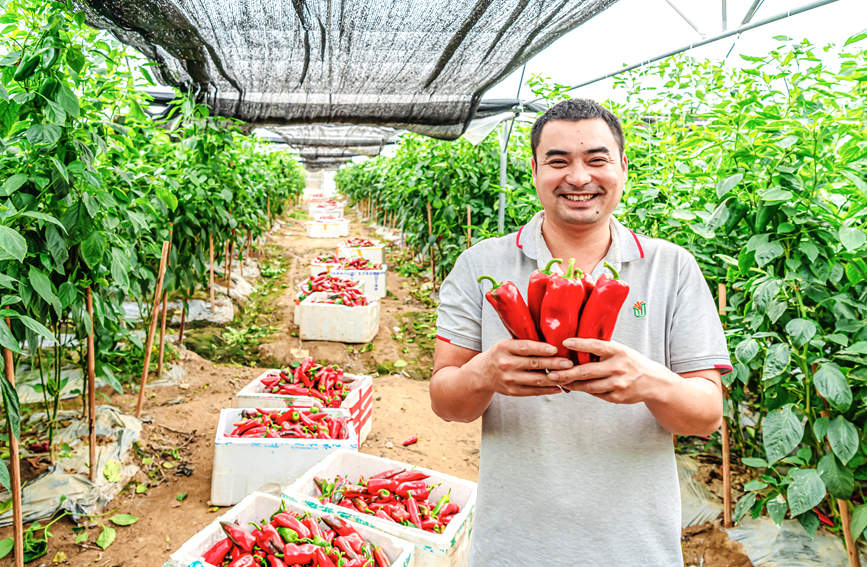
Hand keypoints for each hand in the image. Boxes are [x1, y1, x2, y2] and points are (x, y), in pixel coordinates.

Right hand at [466, 338, 573, 396]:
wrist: (482, 374)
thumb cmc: (500, 354)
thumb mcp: (507, 344)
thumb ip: (524, 343)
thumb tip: (552, 339)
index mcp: (504, 347)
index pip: (525, 347)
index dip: (541, 348)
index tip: (556, 348)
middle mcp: (505, 363)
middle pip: (533, 364)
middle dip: (554, 364)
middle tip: (569, 363)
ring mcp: (509, 379)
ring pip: (536, 380)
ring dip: (555, 378)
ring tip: (568, 375)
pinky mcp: (512, 391)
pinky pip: (534, 391)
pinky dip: (548, 390)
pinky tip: (559, 387)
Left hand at [548, 338, 667, 403]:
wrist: (653, 382)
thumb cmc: (631, 363)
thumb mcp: (620, 350)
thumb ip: (602, 349)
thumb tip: (574, 346)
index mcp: (618, 352)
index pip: (596, 346)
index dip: (580, 344)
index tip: (565, 342)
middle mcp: (618, 368)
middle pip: (586, 371)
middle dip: (566, 373)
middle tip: (551, 374)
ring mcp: (617, 384)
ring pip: (588, 386)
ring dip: (571, 384)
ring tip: (558, 381)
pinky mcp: (616, 397)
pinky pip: (595, 394)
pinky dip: (584, 390)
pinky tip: (574, 387)